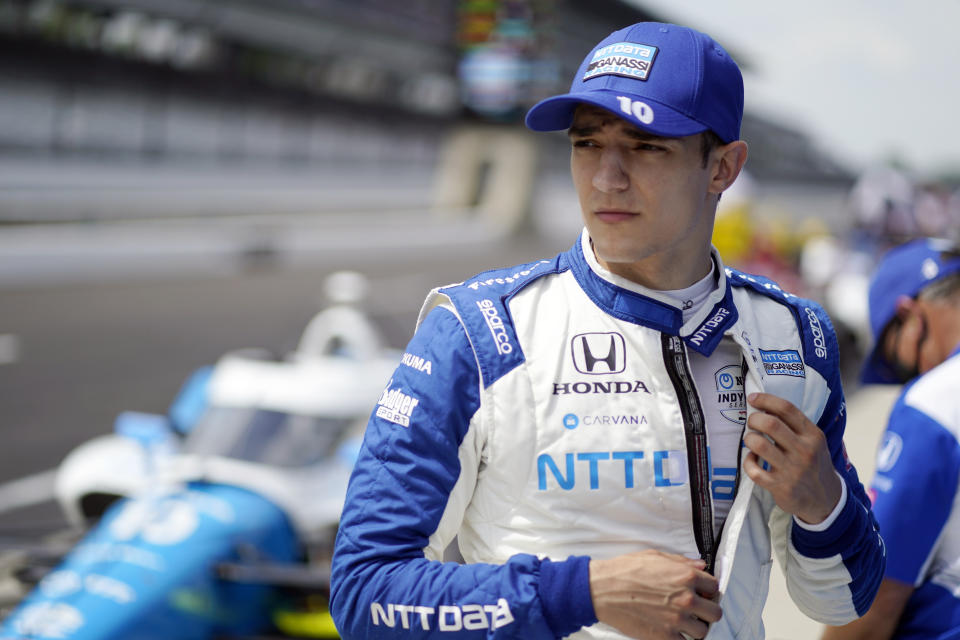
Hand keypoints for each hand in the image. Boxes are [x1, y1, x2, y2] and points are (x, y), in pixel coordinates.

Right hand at [589, 549, 720, 638]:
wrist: (602, 590)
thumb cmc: (625, 570)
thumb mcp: (655, 556)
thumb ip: (681, 562)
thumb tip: (701, 566)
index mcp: (686, 576)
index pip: (714, 587)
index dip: (707, 590)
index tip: (701, 594)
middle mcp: (686, 598)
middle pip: (715, 612)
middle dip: (706, 611)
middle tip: (696, 611)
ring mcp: (677, 619)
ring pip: (703, 631)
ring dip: (694, 628)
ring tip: (682, 623)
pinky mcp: (665, 636)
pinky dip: (680, 639)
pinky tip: (672, 632)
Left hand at [743, 393, 841, 523]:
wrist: (825, 499)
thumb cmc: (813, 464)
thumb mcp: (813, 442)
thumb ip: (794, 426)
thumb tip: (764, 407)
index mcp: (812, 435)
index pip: (786, 409)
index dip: (766, 400)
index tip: (752, 398)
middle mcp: (804, 451)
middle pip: (770, 423)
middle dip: (754, 419)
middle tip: (752, 423)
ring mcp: (792, 470)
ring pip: (759, 444)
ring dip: (749, 439)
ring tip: (751, 440)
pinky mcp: (781, 487)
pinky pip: (754, 470)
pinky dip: (748, 462)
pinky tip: (752, 460)